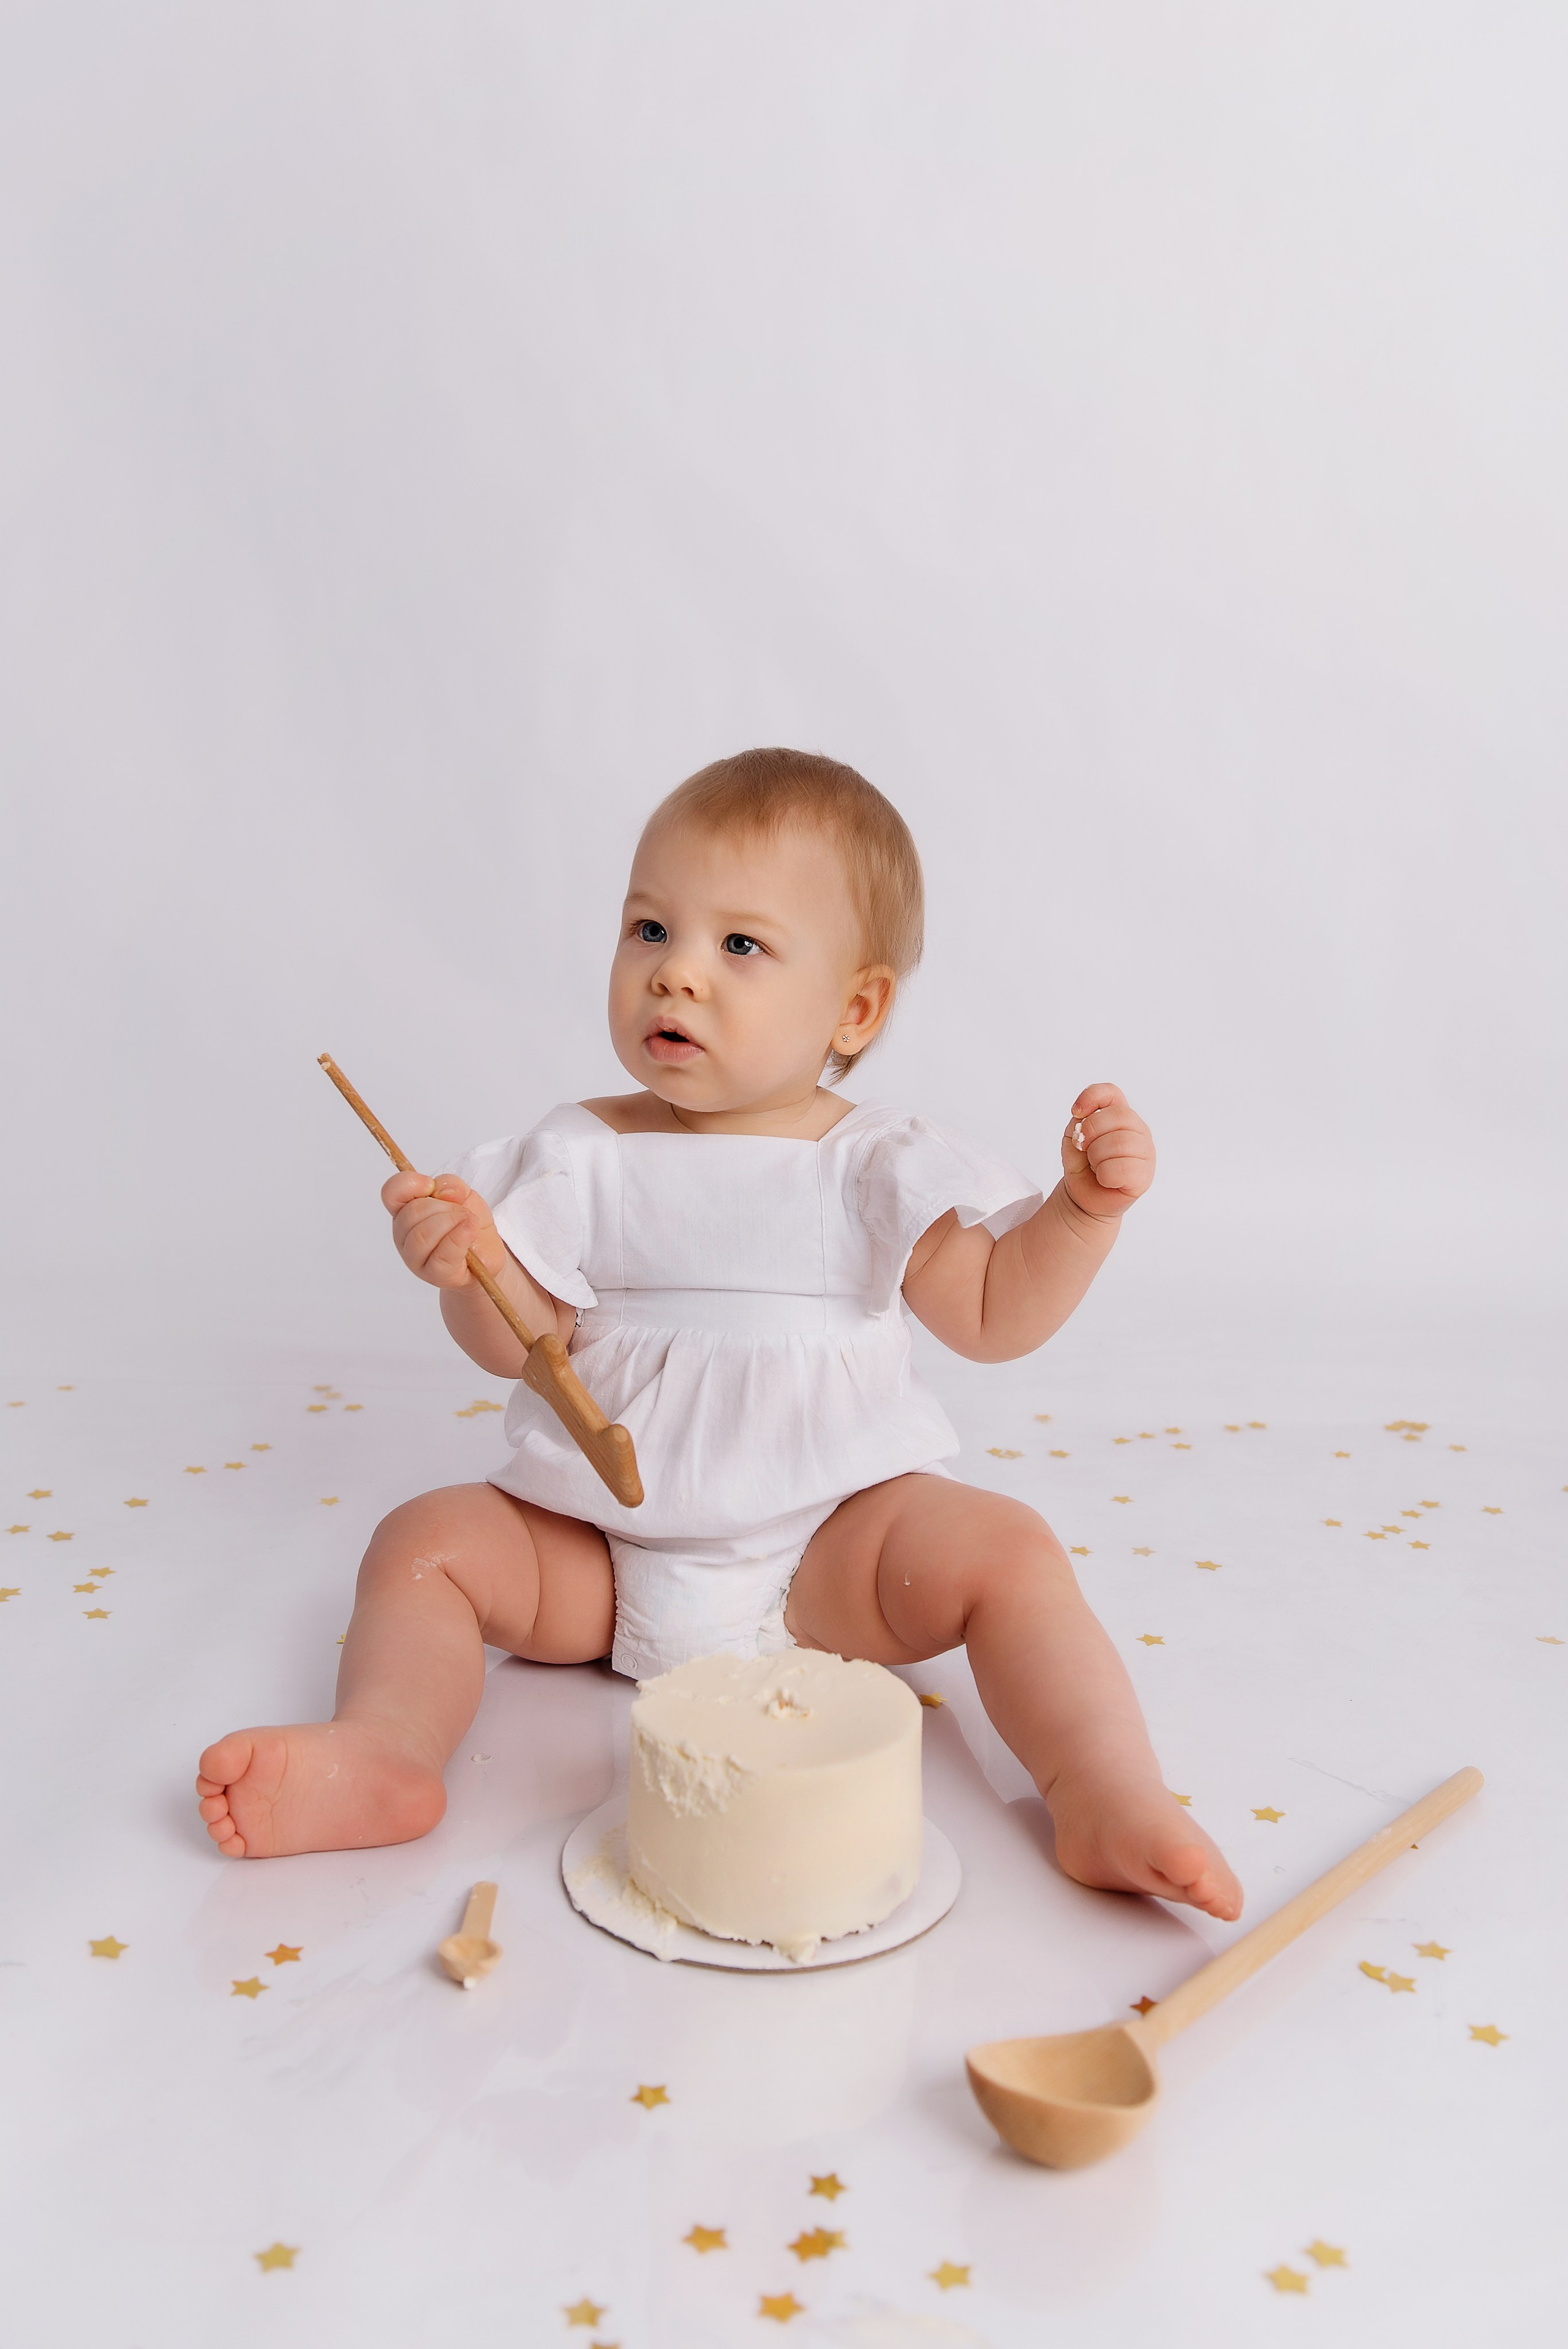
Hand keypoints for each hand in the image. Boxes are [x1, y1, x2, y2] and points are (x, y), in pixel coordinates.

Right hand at [381, 1167, 504, 1288]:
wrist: (486, 1256)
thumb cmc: (468, 1225)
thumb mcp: (465, 1195)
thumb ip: (451, 1185)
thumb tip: (440, 1190)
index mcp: (405, 1211)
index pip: (391, 1193)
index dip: (410, 1184)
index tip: (431, 1186)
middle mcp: (404, 1235)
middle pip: (412, 1212)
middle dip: (444, 1207)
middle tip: (463, 1212)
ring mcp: (415, 1258)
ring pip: (422, 1234)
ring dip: (452, 1222)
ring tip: (468, 1223)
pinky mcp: (434, 1274)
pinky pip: (442, 1255)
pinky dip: (460, 1238)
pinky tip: (470, 1232)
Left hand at [1061, 1083, 1154, 1218]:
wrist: (1083, 1195)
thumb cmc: (1082, 1164)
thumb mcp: (1073, 1137)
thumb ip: (1079, 1123)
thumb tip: (1086, 1123)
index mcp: (1120, 1114)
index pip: (1112, 1092)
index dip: (1092, 1097)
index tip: (1076, 1112)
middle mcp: (1137, 1129)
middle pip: (1118, 1115)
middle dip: (1091, 1132)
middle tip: (1083, 1148)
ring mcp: (1145, 1151)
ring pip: (1121, 1142)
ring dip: (1097, 1156)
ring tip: (1096, 1165)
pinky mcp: (1145, 1175)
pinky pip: (1123, 1168)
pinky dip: (1105, 1176)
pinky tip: (1105, 1179)